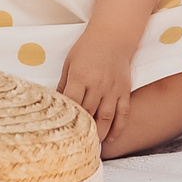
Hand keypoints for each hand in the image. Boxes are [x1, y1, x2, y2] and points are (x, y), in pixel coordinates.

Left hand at [59, 31, 135, 148]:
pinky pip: (123, 113)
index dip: (66, 120)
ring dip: (99, 135)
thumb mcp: (69, 63)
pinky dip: (118, 127)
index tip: (60, 133)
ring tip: (91, 147)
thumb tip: (57, 105)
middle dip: (81, 131)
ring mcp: (113, 89)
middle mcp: (98, 85)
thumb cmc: (88, 47)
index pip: (72, 104)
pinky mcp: (125, 90)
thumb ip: (64, 85)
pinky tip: (112, 138)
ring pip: (106, 118)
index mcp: (81, 77)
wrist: (114, 34)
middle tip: (74, 146)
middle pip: (88, 114)